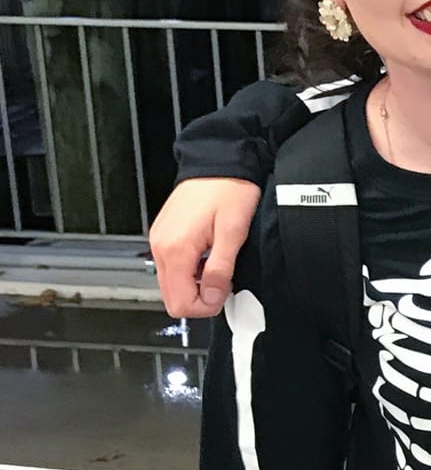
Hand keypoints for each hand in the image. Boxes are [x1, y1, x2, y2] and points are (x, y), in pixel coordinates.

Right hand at [148, 178, 260, 315]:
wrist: (217, 162)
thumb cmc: (228, 190)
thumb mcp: (233, 233)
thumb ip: (220, 270)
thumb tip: (213, 297)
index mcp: (176, 248)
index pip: (179, 304)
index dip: (205, 306)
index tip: (223, 292)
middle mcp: (161, 246)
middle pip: (171, 299)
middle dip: (199, 299)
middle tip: (222, 282)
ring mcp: (159, 240)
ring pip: (170, 285)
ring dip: (195, 285)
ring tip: (215, 266)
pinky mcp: (163, 236)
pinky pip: (171, 268)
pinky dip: (189, 272)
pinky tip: (206, 257)